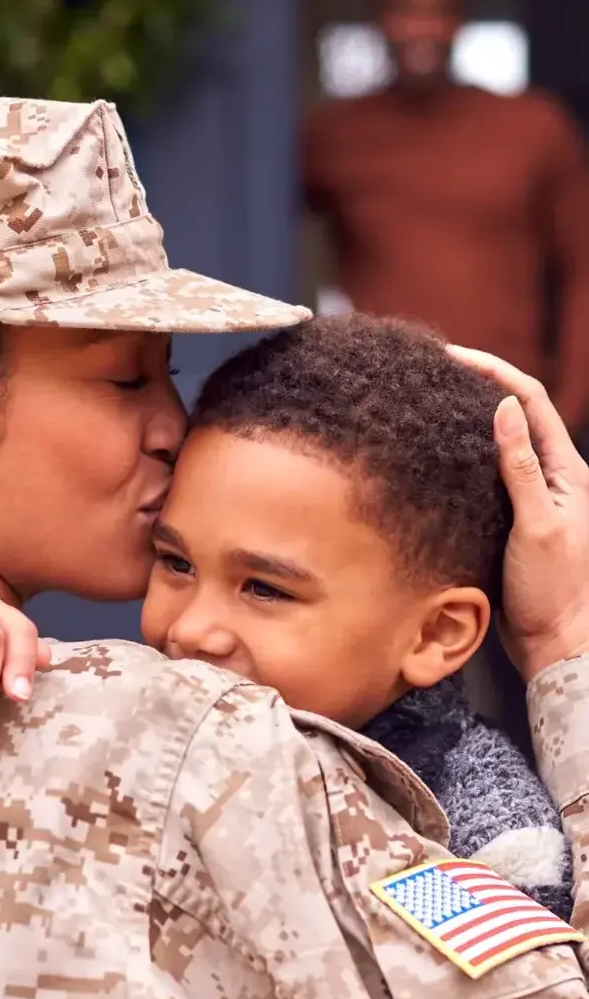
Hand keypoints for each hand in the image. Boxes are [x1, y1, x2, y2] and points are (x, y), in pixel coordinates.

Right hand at [449, 346, 588, 679]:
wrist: (556, 640)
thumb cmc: (553, 590)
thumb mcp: (538, 526)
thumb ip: (521, 469)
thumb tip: (504, 409)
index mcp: (566, 472)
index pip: (531, 403)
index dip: (495, 373)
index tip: (455, 357)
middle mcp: (551, 477)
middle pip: (516, 414)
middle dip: (479, 385)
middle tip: (435, 372)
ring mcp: (532, 497)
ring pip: (500, 443)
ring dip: (469, 419)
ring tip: (431, 403)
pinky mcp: (513, 518)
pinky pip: (489, 475)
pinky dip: (464, 455)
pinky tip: (438, 455)